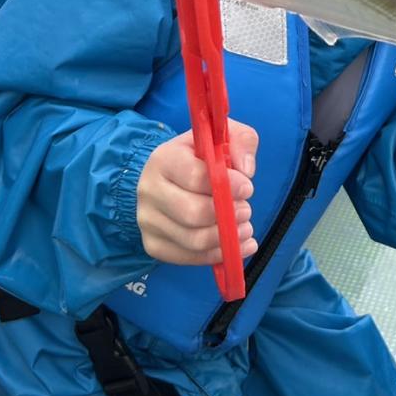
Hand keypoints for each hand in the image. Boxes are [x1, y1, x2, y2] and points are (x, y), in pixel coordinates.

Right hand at [137, 120, 258, 264]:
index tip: (248, 188)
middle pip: (192, 213)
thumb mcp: (222, 137)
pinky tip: (236, 247)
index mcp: (164, 159)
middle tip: (247, 211)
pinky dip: (216, 256)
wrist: (167, 177)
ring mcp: (148, 220)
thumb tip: (246, 171)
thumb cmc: (198, 157)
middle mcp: (149, 190)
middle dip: (227, 216)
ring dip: (226, 238)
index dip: (227, 185)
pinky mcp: (153, 244)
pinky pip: (188, 258)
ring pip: (192, 240)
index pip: (196, 177)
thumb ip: (242, 142)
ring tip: (245, 228)